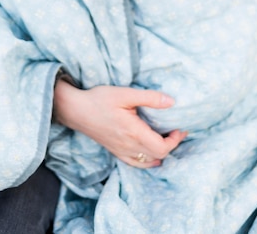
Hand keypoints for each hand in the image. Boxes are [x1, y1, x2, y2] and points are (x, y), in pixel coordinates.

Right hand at [53, 81, 186, 167]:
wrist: (76, 110)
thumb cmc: (99, 99)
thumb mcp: (125, 93)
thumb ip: (149, 98)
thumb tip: (172, 102)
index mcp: (133, 132)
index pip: (162, 147)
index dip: (175, 140)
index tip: (180, 127)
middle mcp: (129, 146)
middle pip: (158, 155)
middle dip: (172, 144)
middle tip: (176, 130)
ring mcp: (121, 151)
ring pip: (148, 161)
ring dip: (161, 152)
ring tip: (166, 138)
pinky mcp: (115, 151)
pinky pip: (136, 163)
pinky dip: (148, 160)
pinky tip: (152, 155)